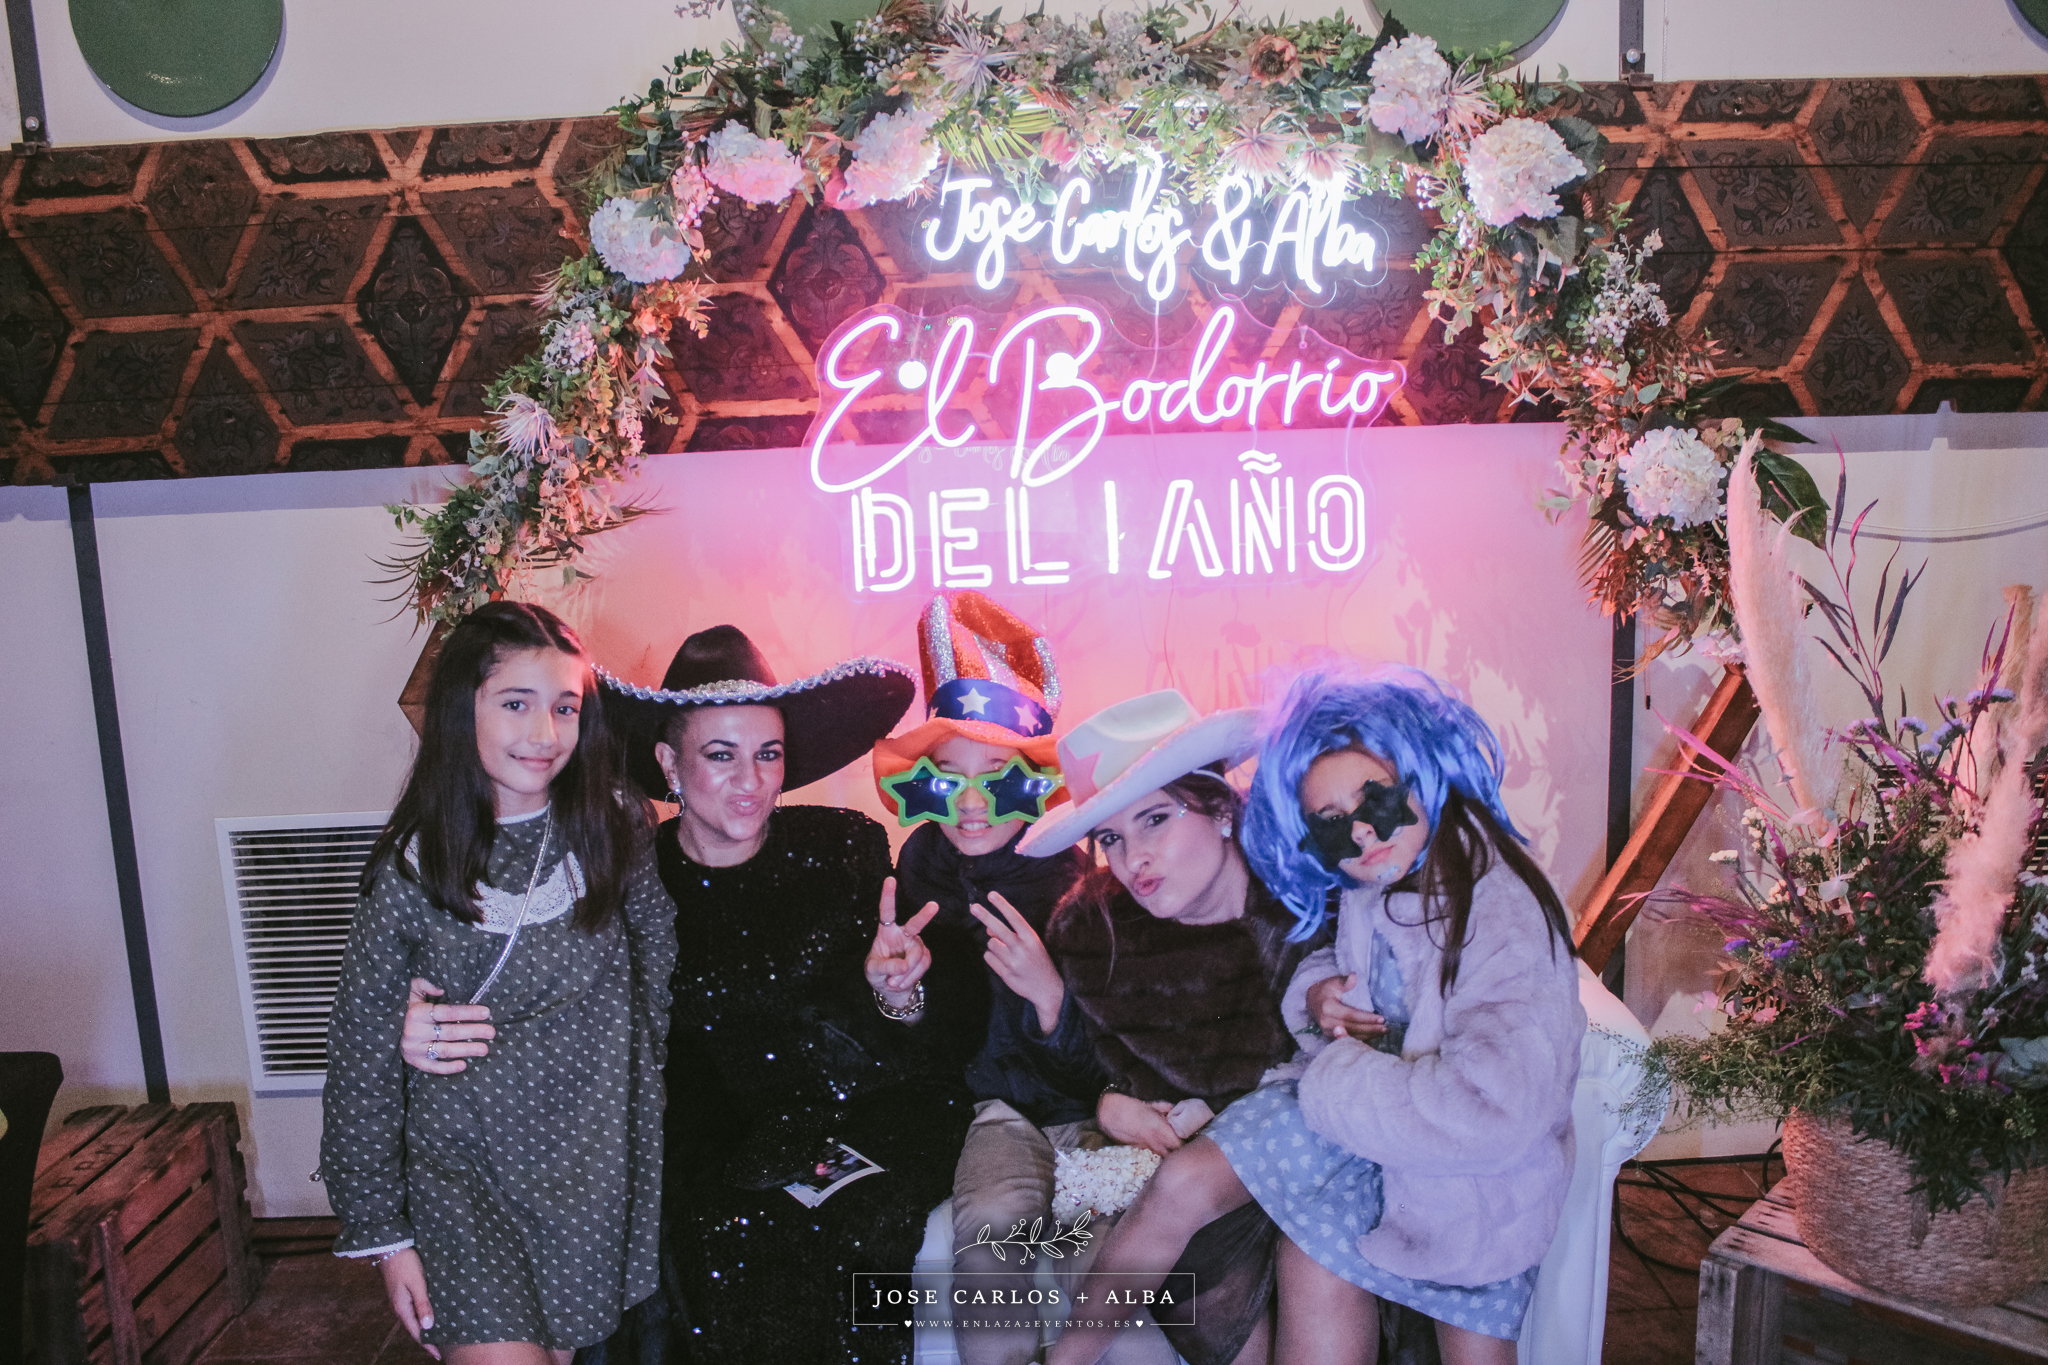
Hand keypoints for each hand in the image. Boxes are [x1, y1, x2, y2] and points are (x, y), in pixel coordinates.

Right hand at [377, 1248, 440, 1359]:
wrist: (390, 1247)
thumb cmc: (405, 1264)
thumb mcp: (417, 1283)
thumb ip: (422, 1303)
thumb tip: (428, 1326)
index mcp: (402, 1308)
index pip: (416, 1332)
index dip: (427, 1344)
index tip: (438, 1355)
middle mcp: (400, 1307)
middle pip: (414, 1327)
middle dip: (427, 1338)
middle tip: (441, 1347)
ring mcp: (400, 1300)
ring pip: (414, 1318)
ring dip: (425, 1327)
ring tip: (438, 1334)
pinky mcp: (402, 1292)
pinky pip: (413, 1309)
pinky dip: (422, 1315)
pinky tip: (430, 1314)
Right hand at [400, 980, 493, 1075]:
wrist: (381, 1025)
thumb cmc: (403, 1004)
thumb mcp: (411, 988)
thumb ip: (425, 984)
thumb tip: (442, 989)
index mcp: (416, 1013)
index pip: (447, 1012)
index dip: (468, 1012)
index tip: (486, 1012)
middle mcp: (415, 1032)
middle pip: (450, 1032)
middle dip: (473, 1031)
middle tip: (492, 1032)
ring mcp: (414, 1049)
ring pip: (445, 1050)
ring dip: (466, 1050)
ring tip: (485, 1049)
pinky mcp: (413, 1061)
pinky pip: (432, 1067)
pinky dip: (447, 1068)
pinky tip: (463, 1065)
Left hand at [864, 878, 938, 1008]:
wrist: (890, 989)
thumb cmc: (877, 973)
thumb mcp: (873, 971)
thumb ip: (886, 967)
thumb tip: (904, 966)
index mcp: (886, 932)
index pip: (887, 912)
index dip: (888, 896)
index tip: (890, 879)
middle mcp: (903, 934)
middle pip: (915, 924)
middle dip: (924, 915)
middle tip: (934, 905)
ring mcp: (916, 944)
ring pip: (917, 955)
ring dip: (906, 973)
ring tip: (893, 982)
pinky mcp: (925, 956)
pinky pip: (922, 965)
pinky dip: (911, 977)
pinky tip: (902, 982)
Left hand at [969, 892, 1064, 1034]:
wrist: (1048, 989)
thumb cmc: (1038, 961)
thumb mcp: (1031, 944)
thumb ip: (1011, 934)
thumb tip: (988, 926)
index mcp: (1031, 938)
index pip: (1014, 917)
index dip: (1002, 905)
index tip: (991, 895)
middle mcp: (1022, 949)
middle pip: (999, 929)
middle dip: (985, 916)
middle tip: (973, 907)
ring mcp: (1013, 962)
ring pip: (991, 944)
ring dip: (994, 945)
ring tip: (1006, 952)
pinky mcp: (1005, 974)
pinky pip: (988, 957)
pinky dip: (992, 957)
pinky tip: (1003, 962)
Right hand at [1098, 1092, 1182, 1156]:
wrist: (1109, 1114)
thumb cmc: (1130, 1106)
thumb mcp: (1150, 1104)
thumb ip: (1165, 1108)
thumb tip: (1176, 1110)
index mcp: (1159, 1128)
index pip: (1179, 1145)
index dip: (1187, 1144)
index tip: (1191, 1140)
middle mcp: (1154, 1141)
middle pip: (1173, 1155)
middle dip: (1180, 1152)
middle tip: (1185, 1145)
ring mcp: (1146, 1147)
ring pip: (1163, 1156)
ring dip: (1169, 1153)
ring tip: (1174, 1147)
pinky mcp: (1139, 1150)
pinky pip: (1154, 1153)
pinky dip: (1159, 1152)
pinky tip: (1160, 1146)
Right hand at [1305, 974, 1385, 1040]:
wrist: (1312, 1001)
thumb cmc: (1326, 990)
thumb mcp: (1334, 982)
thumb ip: (1345, 981)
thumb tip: (1354, 977)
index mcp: (1328, 1008)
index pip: (1350, 1016)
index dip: (1366, 1018)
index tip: (1381, 1018)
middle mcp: (1327, 1023)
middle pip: (1352, 1028)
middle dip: (1371, 1029)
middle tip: (1386, 1028)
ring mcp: (1328, 1032)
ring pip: (1352, 1036)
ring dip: (1369, 1035)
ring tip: (1383, 1032)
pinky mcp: (1331, 1037)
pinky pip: (1349, 1040)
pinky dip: (1362, 1039)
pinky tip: (1374, 1036)